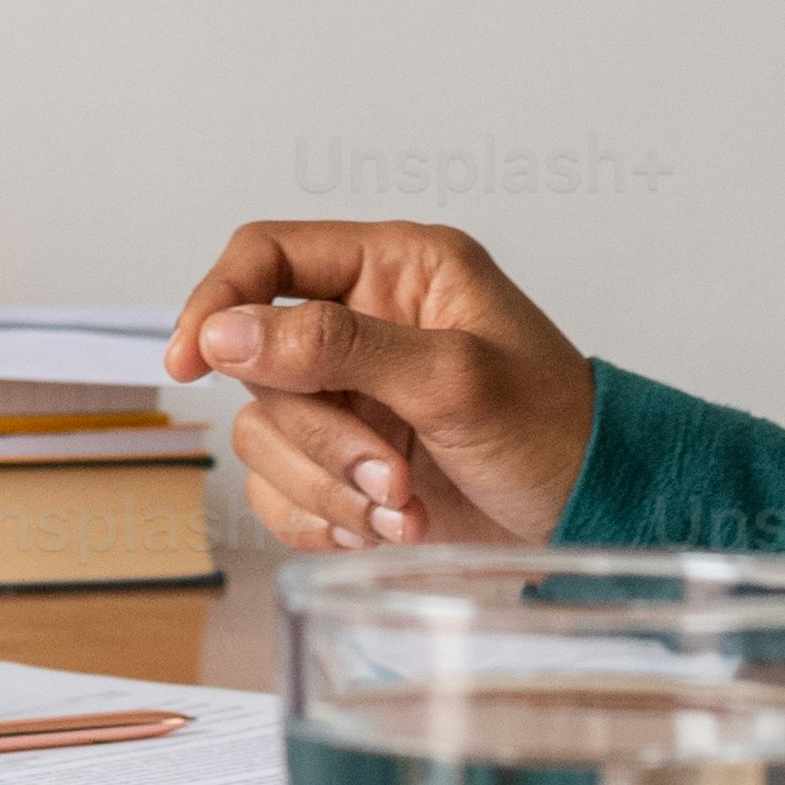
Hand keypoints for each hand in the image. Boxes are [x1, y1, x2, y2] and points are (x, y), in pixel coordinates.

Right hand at [167, 221, 595, 545]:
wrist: (595, 514)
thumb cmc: (556, 429)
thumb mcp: (453, 378)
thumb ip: (337, 345)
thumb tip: (227, 333)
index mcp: (396, 268)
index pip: (268, 257)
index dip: (216, 302)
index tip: (189, 363)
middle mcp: (364, 323)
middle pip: (259, 363)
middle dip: (317, 434)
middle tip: (389, 474)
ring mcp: (353, 395)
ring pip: (266, 434)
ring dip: (327, 485)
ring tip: (404, 509)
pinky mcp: (348, 461)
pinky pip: (282, 489)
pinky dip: (324, 518)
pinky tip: (387, 527)